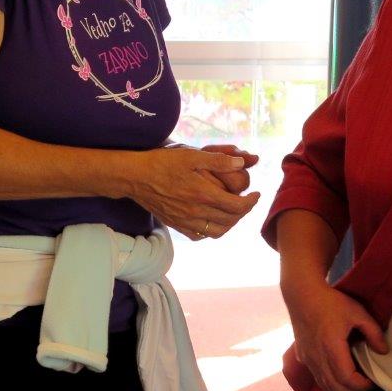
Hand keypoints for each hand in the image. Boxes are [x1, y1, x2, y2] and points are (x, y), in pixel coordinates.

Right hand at [133, 147, 260, 240]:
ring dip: (231, 224)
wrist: (135, 177)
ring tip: (233, 212)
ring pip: (217, 232)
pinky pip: (199, 235)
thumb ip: (218, 160)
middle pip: (231, 220)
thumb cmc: (163, 162)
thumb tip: (242, 163)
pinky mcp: (176, 225)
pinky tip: (212, 220)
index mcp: (204, 194)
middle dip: (244, 211)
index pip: (238, 206)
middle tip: (247, 201)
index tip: (256, 194)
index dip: (251, 202)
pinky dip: (211, 231)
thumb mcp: (192, 155)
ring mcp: (186, 221)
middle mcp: (197, 212)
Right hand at [282, 277, 387, 390]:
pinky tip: (339, 373)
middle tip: (366, 384)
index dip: (361, 386)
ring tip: (354, 382)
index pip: (347, 379)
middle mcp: (317, 357)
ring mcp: (307, 359)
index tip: (372, 381)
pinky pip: (317, 377)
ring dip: (341, 389)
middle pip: (336, 388)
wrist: (302, 294)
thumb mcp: (357, 312)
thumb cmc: (330, 301)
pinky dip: (329, 382)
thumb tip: (384, 351)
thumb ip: (373, 332)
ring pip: (324, 386)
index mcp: (332, 347)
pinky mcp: (302, 357)